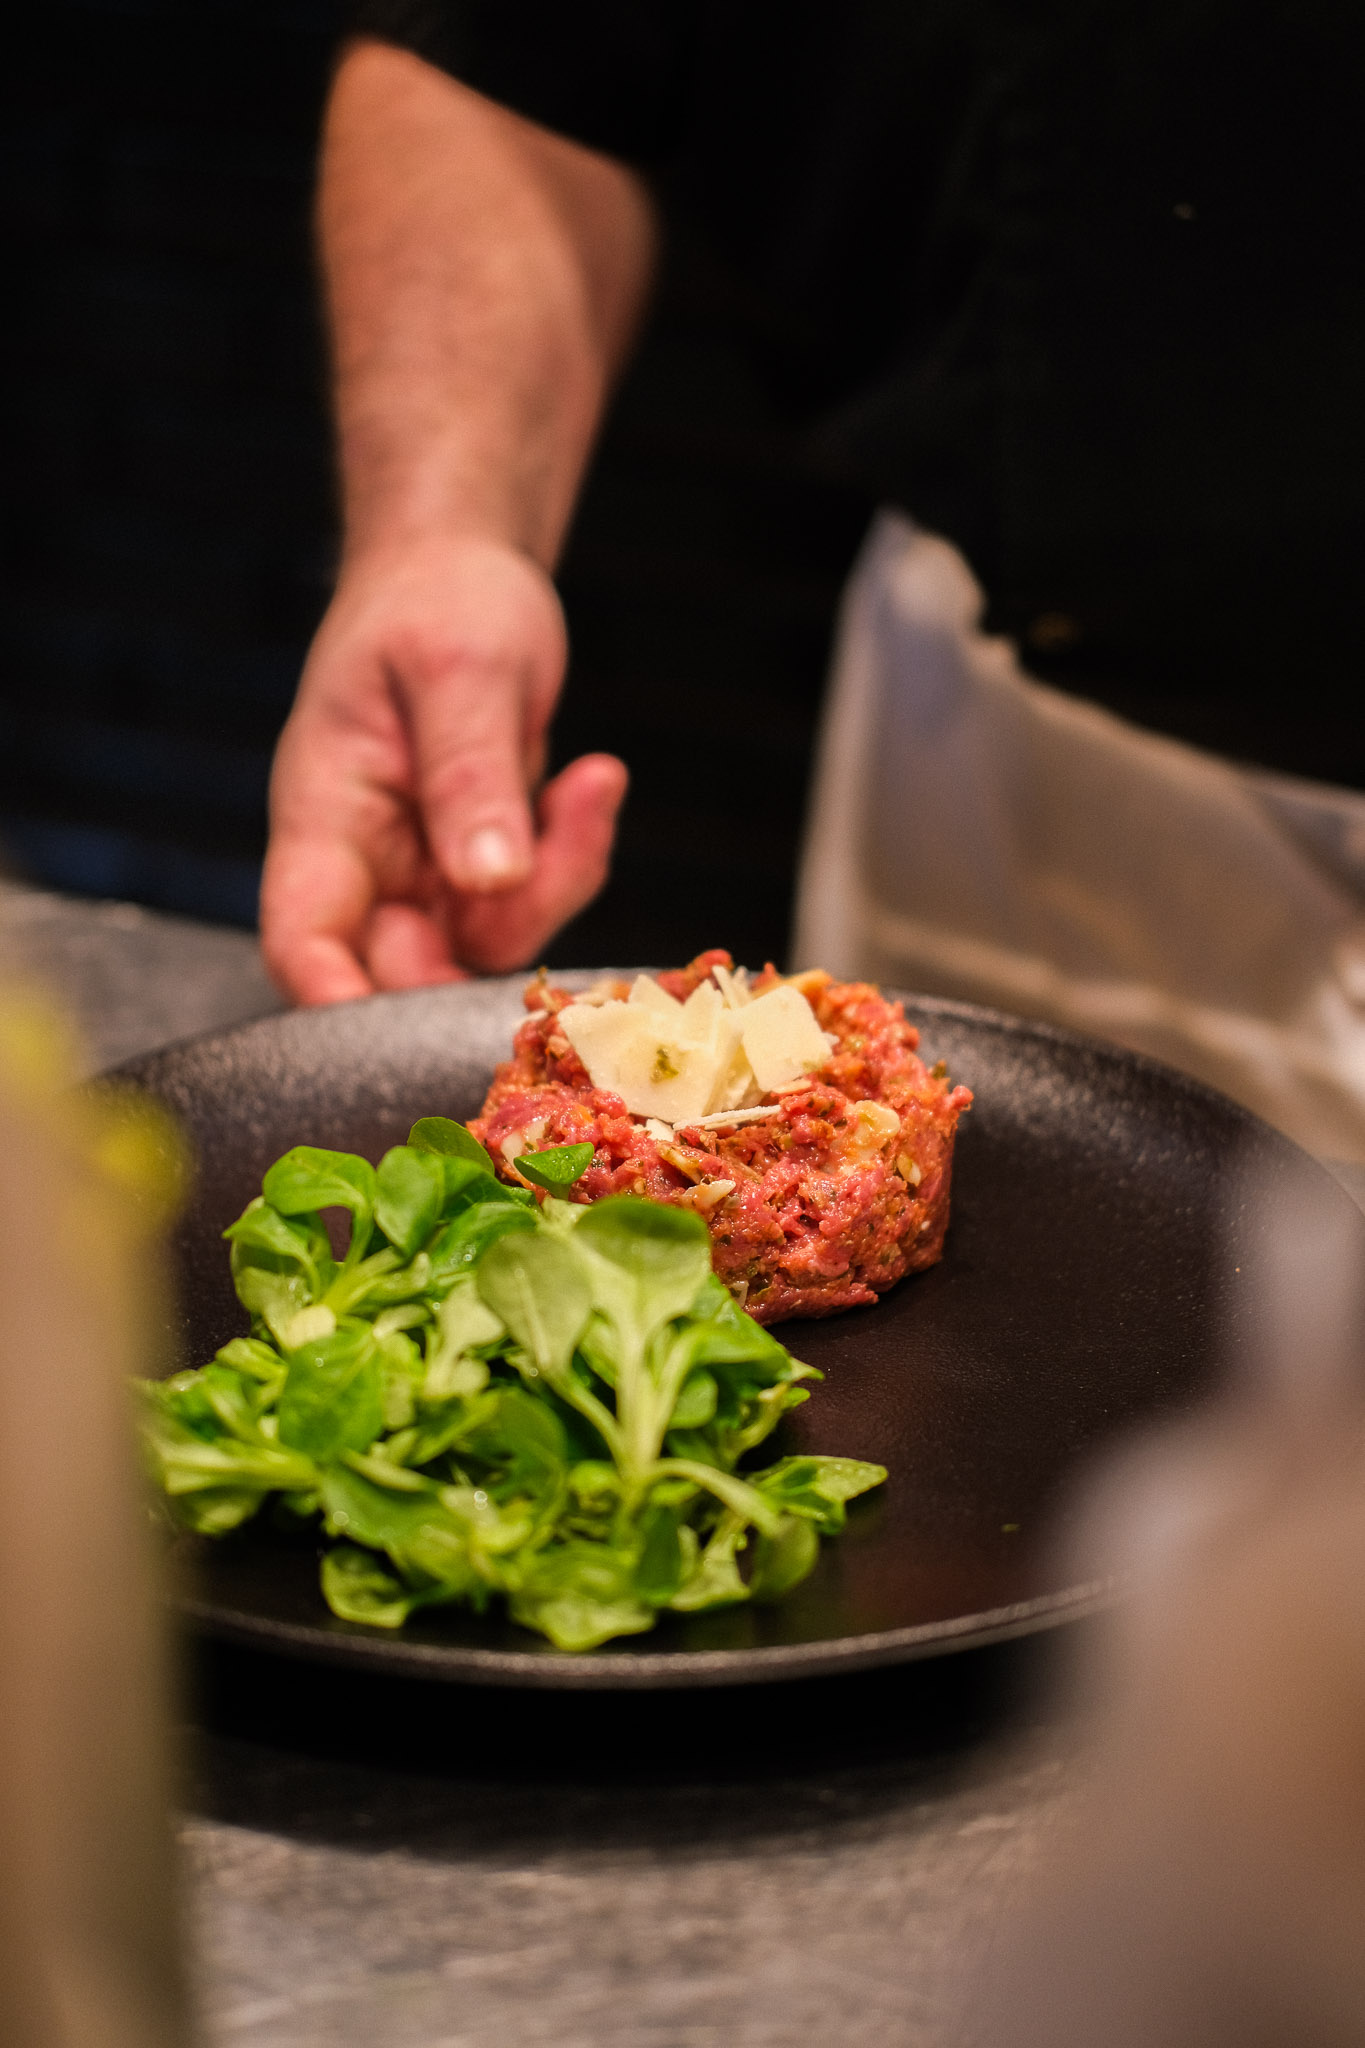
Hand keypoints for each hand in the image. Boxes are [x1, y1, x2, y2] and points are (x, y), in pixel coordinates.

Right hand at [260, 534, 626, 1003]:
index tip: (410, 1032)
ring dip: (553, 885)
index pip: (303, 942)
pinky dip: (571, 859)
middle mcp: (368, 864)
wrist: (465, 574)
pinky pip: (533, 907)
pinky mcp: (481, 873)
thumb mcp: (460, 669)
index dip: (340, 1005)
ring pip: (489, 945)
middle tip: (557, 856)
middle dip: (494, 934)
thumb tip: (488, 881)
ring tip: (584, 786)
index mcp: (325, 815)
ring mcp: (426, 875)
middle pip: (408, 969)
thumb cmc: (437, 601)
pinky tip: (587, 784)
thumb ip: (471, 776)